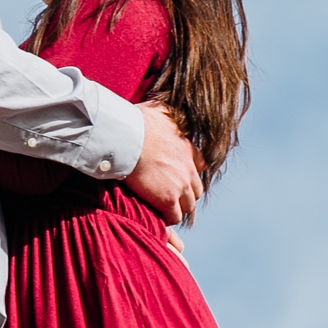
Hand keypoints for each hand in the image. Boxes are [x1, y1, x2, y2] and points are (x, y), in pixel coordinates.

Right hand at [128, 103, 202, 223]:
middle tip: (169, 195)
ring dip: (177, 208)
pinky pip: (174, 217)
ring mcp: (181, 185)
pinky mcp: (168, 199)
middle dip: (185, 194)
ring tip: (163, 209)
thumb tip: (163, 109)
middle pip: (196, 190)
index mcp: (189, 149)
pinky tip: (157, 215)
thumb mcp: (159, 110)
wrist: (127, 138)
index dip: (189, 173)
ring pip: (188, 206)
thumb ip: (167, 113)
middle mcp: (190, 168)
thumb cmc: (137, 122)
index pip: (200, 165)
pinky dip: (167, 218)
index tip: (177, 176)